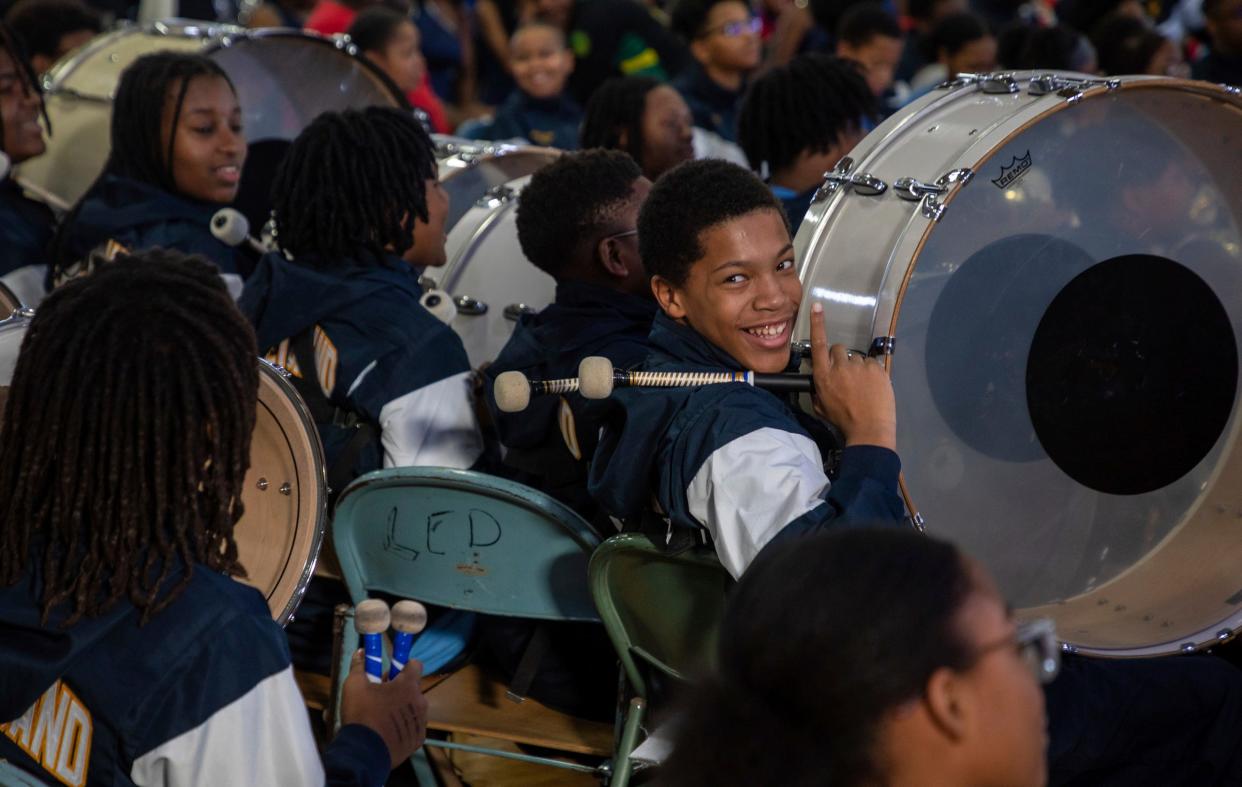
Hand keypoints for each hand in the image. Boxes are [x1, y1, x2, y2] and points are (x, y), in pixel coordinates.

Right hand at [340, 649, 428, 768]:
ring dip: (402, 708)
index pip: (415, 664)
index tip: (390, 673)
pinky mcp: (418, 739)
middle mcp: (420, 702)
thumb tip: (361, 652)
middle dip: (399, 689)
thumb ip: (359, 666)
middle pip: (413, 688)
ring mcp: (421, 722)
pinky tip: (388, 731)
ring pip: (413, 708)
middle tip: (380, 696)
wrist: (364, 752)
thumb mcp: (354, 685)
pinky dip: (403, 727)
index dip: (402, 665)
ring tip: (382, 716)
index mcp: (408, 685)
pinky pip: (413, 727)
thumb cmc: (361, 714)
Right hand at [808, 302, 896, 449]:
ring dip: (858, 368)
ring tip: (863, 386)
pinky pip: (872, 364)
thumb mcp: (821, 408)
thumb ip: (818, 391)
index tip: (817, 306)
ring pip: (857, 358)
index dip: (817, 324)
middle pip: (839, 349)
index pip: (818, 344)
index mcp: (823, 376)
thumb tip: (820, 384)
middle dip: (841, 359)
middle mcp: (840, 366)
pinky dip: (872, 373)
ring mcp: (860, 366)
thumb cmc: (843, 421)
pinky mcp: (877, 369)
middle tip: (847, 376)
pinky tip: (872, 388)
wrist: (869, 429)